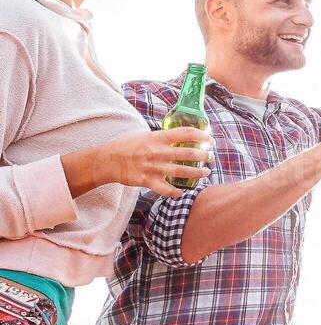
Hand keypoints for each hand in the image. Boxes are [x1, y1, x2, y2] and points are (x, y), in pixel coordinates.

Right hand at [68, 128, 213, 197]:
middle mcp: (157, 152)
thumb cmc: (126, 145)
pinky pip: (164, 188)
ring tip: (205, 173)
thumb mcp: (145, 135)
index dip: (201, 136)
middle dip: (203, 156)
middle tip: (210, 157)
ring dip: (196, 173)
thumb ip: (162, 137)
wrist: (106, 160)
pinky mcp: (146, 180)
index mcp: (158, 137)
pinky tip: (182, 192)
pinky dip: (175, 192)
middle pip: (187, 153)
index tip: (210, 139)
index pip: (185, 133)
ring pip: (180, 171)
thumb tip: (181, 136)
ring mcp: (152, 167)